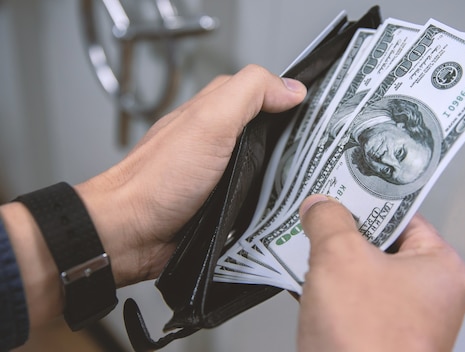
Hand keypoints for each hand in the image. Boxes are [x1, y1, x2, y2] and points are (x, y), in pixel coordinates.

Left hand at [1, 65, 305, 326]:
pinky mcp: (227, 208)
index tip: (323, 111)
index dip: (293, 98)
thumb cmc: (158, 180)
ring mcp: (226, 176)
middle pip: (274, 135)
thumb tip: (292, 88)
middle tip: (324, 154)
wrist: (131, 235)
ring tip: (314, 184)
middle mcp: (223, 142)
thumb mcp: (209, 121)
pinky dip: (274, 206)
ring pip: (271, 170)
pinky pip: (261, 202)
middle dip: (298, 144)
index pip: (267, 94)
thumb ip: (250, 94)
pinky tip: (288, 210)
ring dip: (289, 178)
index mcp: (218, 113)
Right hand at [297, 195, 464, 351]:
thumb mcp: (340, 258)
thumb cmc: (369, 343)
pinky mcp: (377, 337)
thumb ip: (329, 220)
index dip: (369, 198)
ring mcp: (404, 319)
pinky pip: (353, 301)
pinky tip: (305, 280)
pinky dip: (331, 290)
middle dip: (345, 232)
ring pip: (364, 273)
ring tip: (306, 242)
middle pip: (381, 243)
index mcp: (441, 268)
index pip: (404, 214)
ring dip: (333, 262)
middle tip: (319, 213)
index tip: (343, 185)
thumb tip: (320, 205)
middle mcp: (429, 295)